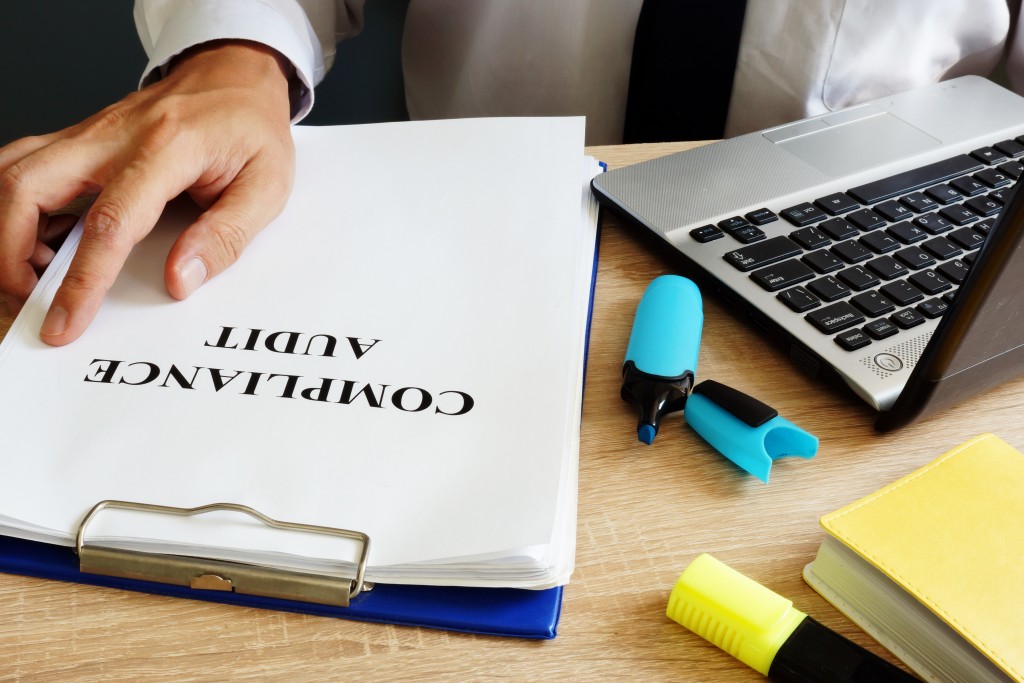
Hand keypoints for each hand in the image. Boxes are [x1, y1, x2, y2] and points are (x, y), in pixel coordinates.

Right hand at [0, 40, 295, 344]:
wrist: (235, 74)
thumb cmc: (250, 128)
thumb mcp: (267, 185)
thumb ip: (226, 235)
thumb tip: (180, 279)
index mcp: (166, 148)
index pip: (111, 221)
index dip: (83, 279)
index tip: (66, 321)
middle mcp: (113, 136)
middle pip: (27, 186)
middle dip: (9, 253)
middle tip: (30, 300)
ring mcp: (87, 135)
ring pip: (10, 172)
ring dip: (5, 229)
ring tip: (34, 273)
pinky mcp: (77, 141)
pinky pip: (23, 169)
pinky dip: (14, 209)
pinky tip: (41, 242)